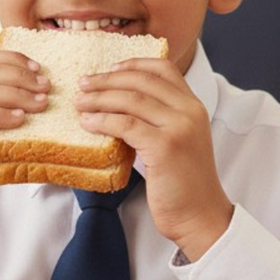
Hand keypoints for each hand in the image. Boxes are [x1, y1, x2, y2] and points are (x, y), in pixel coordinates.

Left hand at [75, 59, 232, 260]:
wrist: (200, 216)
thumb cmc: (184, 184)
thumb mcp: (178, 141)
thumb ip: (160, 120)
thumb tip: (120, 106)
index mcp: (194, 106)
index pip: (164, 68)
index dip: (134, 64)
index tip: (110, 68)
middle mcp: (189, 111)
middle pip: (141, 81)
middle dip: (107, 79)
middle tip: (83, 83)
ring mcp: (179, 128)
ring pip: (130, 99)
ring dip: (99, 98)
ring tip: (79, 102)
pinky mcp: (165, 147)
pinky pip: (125, 124)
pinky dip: (102, 120)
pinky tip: (87, 123)